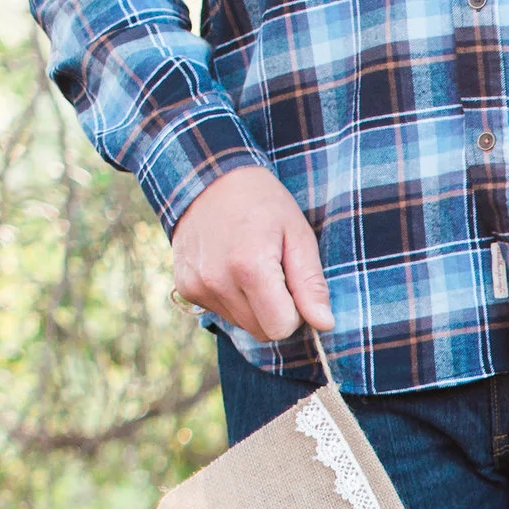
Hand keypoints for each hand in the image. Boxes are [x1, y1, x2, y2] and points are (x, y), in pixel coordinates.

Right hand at [169, 166, 335, 342]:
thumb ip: (311, 284)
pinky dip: (231, 298)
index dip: (294, 313)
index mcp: (250, 268)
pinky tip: (229, 267)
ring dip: (253, 306)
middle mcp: (217, 281)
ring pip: (241, 324)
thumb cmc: (263, 203)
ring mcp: (196, 285)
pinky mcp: (185, 286)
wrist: (209, 177)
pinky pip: (219, 312)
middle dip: (275, 311)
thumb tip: (324, 324)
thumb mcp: (298, 235)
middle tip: (274, 273)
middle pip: (261, 331)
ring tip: (249, 266)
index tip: (292, 285)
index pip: (281, 328)